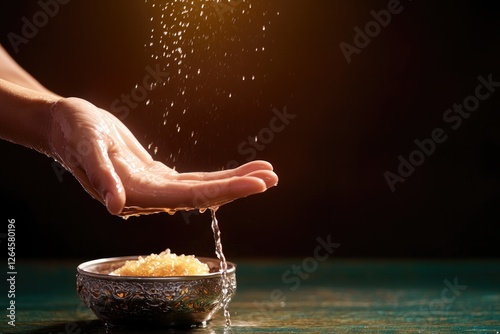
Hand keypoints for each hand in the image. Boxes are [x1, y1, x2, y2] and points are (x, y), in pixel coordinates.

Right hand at [49, 97, 277, 216]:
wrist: (66, 126)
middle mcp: (151, 196)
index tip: (257, 184)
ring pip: (203, 188)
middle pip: (204, 195)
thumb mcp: (86, 148)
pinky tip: (238, 172)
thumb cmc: (73, 132)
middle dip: (240, 186)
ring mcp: (157, 187)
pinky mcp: (158, 176)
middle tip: (274, 177)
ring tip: (267, 172)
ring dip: (235, 180)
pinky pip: (194, 179)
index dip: (226, 191)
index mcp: (137, 193)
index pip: (190, 197)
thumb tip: (116, 206)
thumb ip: (101, 177)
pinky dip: (218, 175)